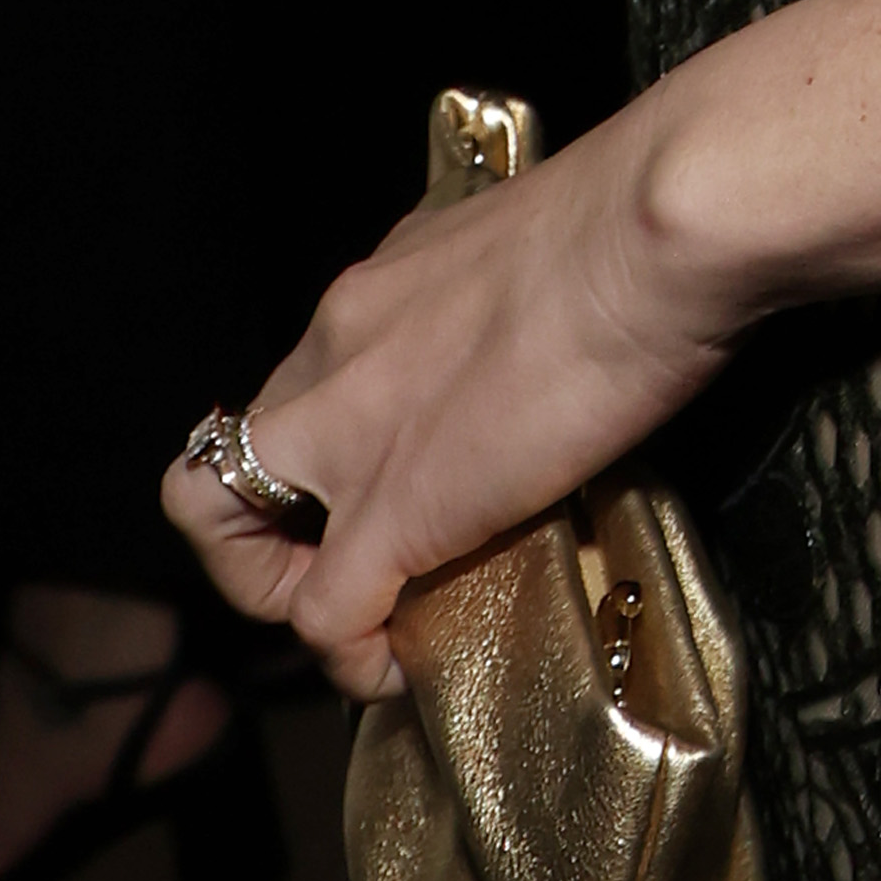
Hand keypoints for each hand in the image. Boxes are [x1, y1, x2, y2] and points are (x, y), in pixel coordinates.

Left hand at [160, 108, 736, 702]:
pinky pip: (325, 616)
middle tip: (353, 563)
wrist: (655, 235)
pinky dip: (352, 657)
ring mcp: (352, 434)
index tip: (378, 485)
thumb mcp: (536, 248)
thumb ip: (508, 303)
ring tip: (364, 621)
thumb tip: (547, 342)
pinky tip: (405, 663)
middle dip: (270, 531)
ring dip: (282, 592)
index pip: (304, 381)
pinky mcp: (397, 508)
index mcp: (379, 287)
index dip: (319, 454)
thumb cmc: (639, 218)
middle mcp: (338, 349)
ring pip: (225, 530)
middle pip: (228, 456)